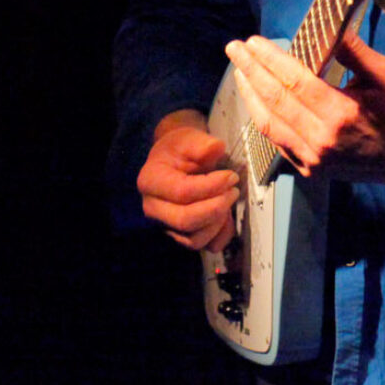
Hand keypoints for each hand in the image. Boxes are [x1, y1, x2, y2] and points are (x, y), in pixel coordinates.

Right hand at [137, 110, 239, 251]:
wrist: (175, 160)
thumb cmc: (179, 150)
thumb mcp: (188, 138)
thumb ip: (201, 143)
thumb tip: (216, 148)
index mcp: (150, 181)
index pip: (182, 192)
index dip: (211, 186)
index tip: (231, 176)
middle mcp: (153, 208)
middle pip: (185, 220)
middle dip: (216, 208)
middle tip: (233, 191)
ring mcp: (166, 225)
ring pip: (194, 239)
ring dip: (218, 223)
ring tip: (229, 201)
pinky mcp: (180, 236)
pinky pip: (203, 246)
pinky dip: (220, 235)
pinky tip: (227, 216)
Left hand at [224, 33, 384, 182]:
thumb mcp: (382, 73)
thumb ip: (352, 51)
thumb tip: (326, 28)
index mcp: (342, 114)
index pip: (294, 83)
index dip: (269, 60)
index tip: (252, 42)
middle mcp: (323, 140)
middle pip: (275, 101)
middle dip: (250, 71)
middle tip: (234, 49)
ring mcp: (315, 159)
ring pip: (269, 124)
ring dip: (250, 95)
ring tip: (239, 71)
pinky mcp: (311, 170)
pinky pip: (278, 141)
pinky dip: (263, 117)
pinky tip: (256, 98)